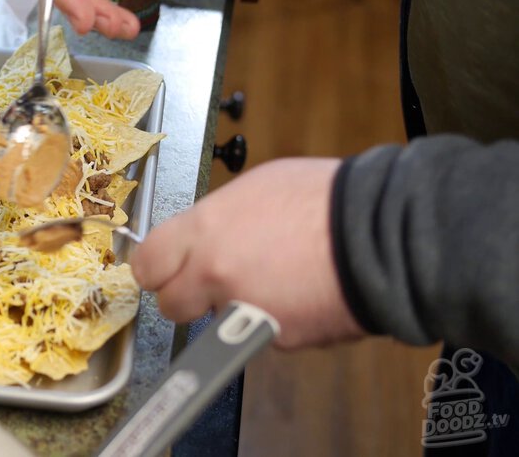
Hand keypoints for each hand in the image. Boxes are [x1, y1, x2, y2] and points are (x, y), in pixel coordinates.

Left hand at [130, 158, 365, 348]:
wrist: (380, 235)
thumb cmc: (323, 200)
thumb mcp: (256, 187)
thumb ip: (217, 219)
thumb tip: (202, 235)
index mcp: (204, 231)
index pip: (147, 265)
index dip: (156, 268)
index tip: (164, 268)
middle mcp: (215, 275)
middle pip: (170, 305)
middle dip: (187, 296)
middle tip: (213, 281)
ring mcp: (243, 311)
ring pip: (216, 324)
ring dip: (232, 311)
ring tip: (271, 282)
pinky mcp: (276, 340)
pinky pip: (260, 334)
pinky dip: (274, 320)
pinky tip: (299, 294)